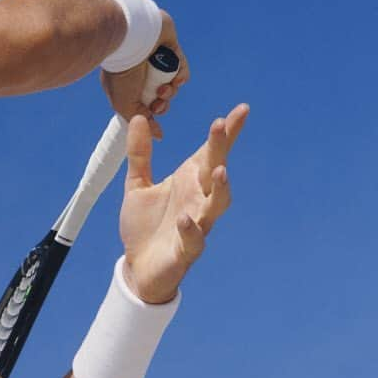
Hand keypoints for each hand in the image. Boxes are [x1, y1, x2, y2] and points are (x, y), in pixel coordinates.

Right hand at [101, 10, 190, 139]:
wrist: (129, 42)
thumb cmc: (121, 74)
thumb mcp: (125, 104)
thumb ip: (141, 121)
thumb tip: (159, 136)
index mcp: (130, 88)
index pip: (147, 106)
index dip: (153, 112)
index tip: (152, 112)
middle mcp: (143, 76)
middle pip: (162, 97)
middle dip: (163, 102)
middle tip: (159, 99)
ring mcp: (157, 62)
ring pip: (172, 84)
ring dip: (171, 90)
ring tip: (165, 86)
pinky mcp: (171, 50)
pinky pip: (182, 68)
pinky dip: (181, 75)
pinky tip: (176, 77)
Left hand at [119, 103, 250, 302]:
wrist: (138, 268)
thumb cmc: (144, 226)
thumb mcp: (137, 186)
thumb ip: (139, 154)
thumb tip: (137, 118)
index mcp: (189, 182)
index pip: (211, 152)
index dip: (227, 133)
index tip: (241, 109)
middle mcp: (198, 200)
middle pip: (215, 170)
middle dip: (220, 148)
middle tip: (221, 124)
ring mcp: (196, 224)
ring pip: (217, 204)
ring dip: (221, 188)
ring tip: (220, 170)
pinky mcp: (186, 250)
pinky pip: (195, 239)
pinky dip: (190, 229)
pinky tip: (184, 219)